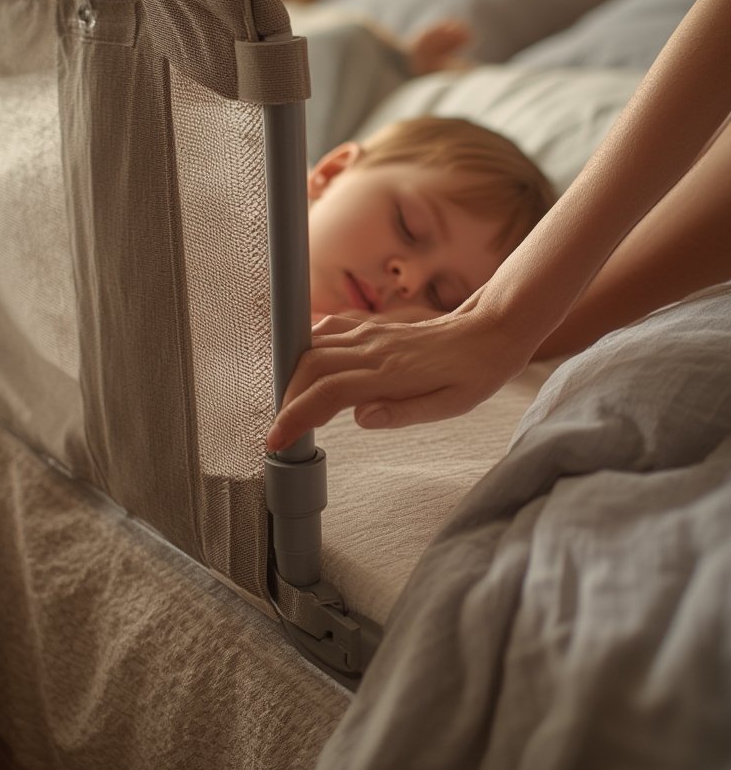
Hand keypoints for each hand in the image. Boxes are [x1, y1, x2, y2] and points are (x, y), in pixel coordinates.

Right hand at [267, 300, 531, 450]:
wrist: (492, 329)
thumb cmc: (476, 371)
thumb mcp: (452, 404)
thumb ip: (404, 411)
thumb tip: (361, 419)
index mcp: (391, 373)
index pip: (328, 394)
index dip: (295, 418)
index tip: (277, 441)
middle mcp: (374, 349)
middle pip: (310, 368)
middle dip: (287, 400)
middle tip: (281, 431)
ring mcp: (371, 334)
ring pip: (314, 347)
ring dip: (294, 375)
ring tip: (290, 405)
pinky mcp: (374, 327)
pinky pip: (329, 331)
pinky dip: (308, 348)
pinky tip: (305, 366)